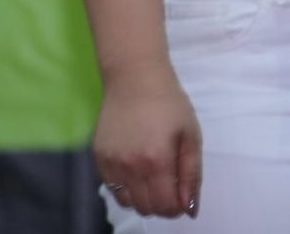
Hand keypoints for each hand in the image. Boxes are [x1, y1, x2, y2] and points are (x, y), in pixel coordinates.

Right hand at [94, 63, 201, 217]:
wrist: (135, 79)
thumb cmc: (170, 104)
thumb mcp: (191, 135)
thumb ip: (191, 174)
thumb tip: (189, 209)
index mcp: (157, 161)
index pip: (166, 207)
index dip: (178, 207)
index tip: (183, 194)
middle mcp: (130, 168)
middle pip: (146, 209)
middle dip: (162, 204)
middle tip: (171, 184)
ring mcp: (110, 165)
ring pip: (127, 203)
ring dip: (143, 198)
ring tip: (154, 176)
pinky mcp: (98, 160)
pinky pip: (112, 189)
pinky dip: (127, 188)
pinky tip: (137, 169)